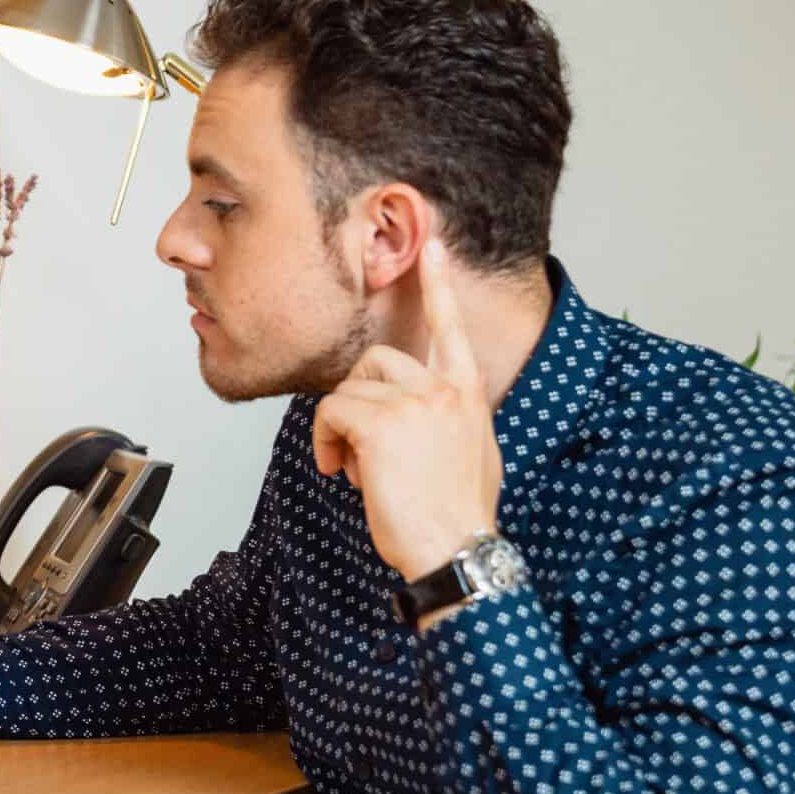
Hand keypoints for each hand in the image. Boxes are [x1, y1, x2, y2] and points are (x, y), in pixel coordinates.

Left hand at [310, 238, 502, 580]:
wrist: (457, 548)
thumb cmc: (457, 513)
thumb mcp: (470, 452)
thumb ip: (444, 418)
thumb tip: (410, 417)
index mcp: (468, 392)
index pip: (451, 327)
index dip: (438, 284)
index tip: (432, 245)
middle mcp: (443, 388)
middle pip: (376, 359)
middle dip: (357, 397)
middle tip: (359, 448)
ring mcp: (413, 402)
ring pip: (348, 389)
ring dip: (340, 430)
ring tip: (357, 471)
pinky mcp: (380, 423)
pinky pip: (330, 412)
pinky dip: (325, 442)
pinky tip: (340, 471)